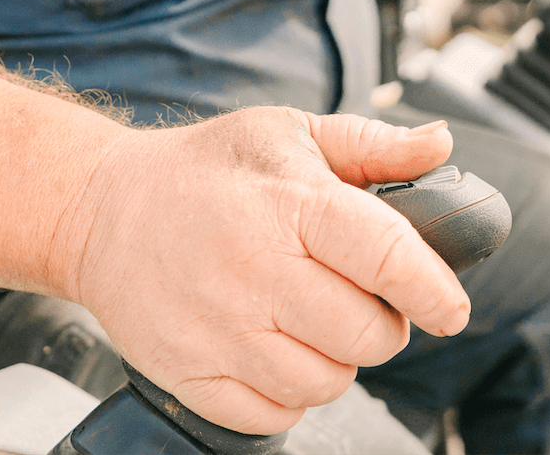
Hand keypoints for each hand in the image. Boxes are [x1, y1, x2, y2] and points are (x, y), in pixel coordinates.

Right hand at [65, 107, 463, 434]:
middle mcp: (254, 270)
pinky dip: (288, 392)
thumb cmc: (204, 171)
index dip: (434, 290)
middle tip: (361, 299)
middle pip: (367, 335)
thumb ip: (371, 145)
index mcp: (288, 204)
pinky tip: (272, 347)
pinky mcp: (191, 374)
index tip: (449, 306)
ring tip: (310, 320)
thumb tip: (441, 145)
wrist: (100, 210)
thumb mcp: (287, 133)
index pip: (387, 256)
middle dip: (383, 323)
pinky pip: (275, 416)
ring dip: (337, 359)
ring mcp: (219, 331)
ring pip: (327, 383)